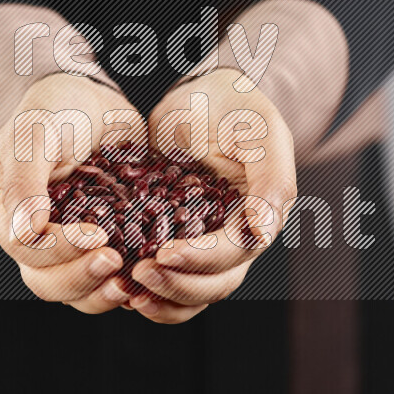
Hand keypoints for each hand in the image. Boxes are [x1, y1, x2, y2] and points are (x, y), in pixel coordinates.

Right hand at [0, 73, 138, 312]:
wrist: (92, 99)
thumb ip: (25, 181)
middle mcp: (35, 237)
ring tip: (133, 282)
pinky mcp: (104, 242)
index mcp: (9, 212)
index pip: (26, 249)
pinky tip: (149, 278)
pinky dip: (128, 283)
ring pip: (78, 289)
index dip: (59, 250)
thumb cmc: (55, 109)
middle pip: (48, 281)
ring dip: (102, 292)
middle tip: (116, 262)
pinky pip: (109, 276)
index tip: (97, 236)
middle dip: (82, 277)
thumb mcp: (34, 134)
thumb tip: (23, 233)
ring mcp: (69, 243)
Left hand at [128, 69, 296, 322]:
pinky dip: (147, 286)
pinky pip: (165, 274)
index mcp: (260, 218)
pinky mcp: (172, 236)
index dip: (202, 260)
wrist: (203, 96)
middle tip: (140, 274)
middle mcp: (234, 238)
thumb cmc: (238, 108)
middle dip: (177, 286)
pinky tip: (121, 281)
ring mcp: (203, 241)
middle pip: (213, 283)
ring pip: (190, 290)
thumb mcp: (262, 133)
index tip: (166, 254)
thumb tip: (262, 232)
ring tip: (128, 290)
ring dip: (162, 297)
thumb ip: (272, 180)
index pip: (235, 254)